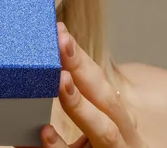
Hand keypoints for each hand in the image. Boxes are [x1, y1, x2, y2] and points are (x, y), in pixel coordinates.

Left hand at [36, 22, 146, 147]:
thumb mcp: (97, 132)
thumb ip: (80, 109)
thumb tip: (47, 79)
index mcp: (119, 122)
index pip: (100, 84)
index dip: (82, 58)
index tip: (60, 31)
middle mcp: (123, 137)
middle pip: (105, 98)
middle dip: (82, 68)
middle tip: (60, 41)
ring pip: (103, 131)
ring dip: (81, 105)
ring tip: (61, 81)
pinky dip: (60, 147)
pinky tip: (43, 133)